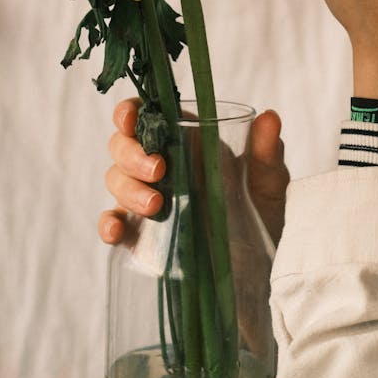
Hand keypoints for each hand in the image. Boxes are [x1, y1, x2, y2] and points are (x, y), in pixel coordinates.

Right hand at [98, 99, 289, 246]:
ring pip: (116, 181)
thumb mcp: (269, 180)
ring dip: (128, 189)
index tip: (131, 120)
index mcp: (186, 139)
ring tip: (156, 206)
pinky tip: (116, 233)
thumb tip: (270, 117)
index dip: (129, 112)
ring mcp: (146, 198)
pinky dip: (108, 225)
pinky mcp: (141, 234)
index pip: (145, 114)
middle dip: (132, 155)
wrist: (262, 265)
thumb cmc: (262, 210)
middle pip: (122, 146)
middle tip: (159, 171)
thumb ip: (267, 150)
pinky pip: (113, 224)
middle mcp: (160, 164)